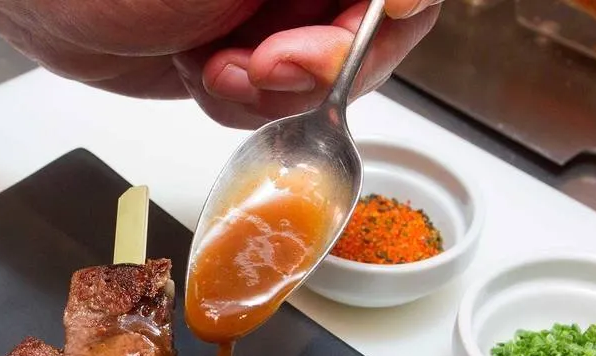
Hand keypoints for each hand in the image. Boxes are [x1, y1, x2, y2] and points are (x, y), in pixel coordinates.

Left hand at [0, 0, 440, 127]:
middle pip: (374, 31)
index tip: (367, 27)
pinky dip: (239, 103)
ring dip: (272, 90)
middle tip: (267, 64)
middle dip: (323, 64)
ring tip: (215, 67)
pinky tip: (201, 73)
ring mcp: (272, 13)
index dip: (395, 12)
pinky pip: (272, 103)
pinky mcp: (239, 52)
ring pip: (322, 78)